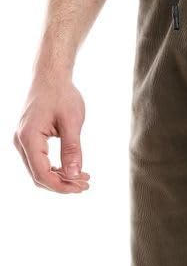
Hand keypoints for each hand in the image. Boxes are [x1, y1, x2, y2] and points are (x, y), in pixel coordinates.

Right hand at [14, 75, 89, 192]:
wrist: (51, 77)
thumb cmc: (62, 96)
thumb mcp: (72, 122)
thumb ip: (72, 149)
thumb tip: (74, 175)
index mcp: (29, 138)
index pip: (41, 173)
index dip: (61, 185)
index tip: (82, 187)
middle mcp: (21, 142)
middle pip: (38, 175)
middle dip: (62, 184)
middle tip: (86, 185)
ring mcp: (23, 141)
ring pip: (39, 170)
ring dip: (60, 177)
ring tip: (83, 179)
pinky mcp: (29, 139)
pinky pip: (39, 161)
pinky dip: (56, 168)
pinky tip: (73, 169)